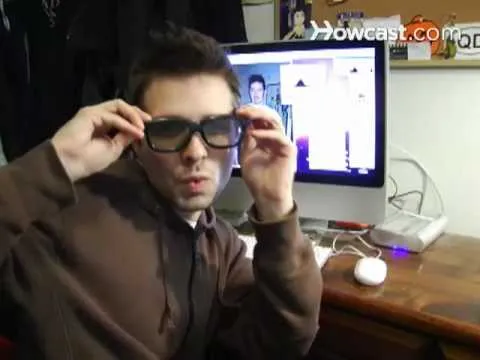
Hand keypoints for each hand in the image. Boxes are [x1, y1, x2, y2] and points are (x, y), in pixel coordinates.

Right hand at [51, 99, 150, 181]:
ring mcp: (93, 113)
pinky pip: (113, 115)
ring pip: (118, 106)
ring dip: (133, 115)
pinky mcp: (89, 113)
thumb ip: (124, 138)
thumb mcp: (113, 149)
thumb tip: (139, 131)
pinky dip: (126, 123)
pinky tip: (134, 131)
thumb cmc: (88, 160)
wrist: (68, 163)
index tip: (147, 128)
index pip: (122, 115)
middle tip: (148, 121)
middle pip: (121, 106)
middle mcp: (99, 116)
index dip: (135, 119)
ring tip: (142, 127)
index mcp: (103, 125)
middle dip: (137, 113)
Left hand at [237, 105, 295, 220]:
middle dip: (254, 109)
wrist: (266, 195)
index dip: (249, 112)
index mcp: (266, 137)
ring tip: (246, 115)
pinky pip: (278, 136)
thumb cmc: (257, 178)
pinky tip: (253, 133)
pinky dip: (266, 133)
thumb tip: (247, 124)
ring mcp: (283, 142)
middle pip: (269, 115)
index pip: (260, 118)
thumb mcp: (246, 155)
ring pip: (275, 120)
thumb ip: (248, 140)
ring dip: (260, 115)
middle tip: (240, 110)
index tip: (236, 111)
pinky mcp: (289, 150)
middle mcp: (276, 137)